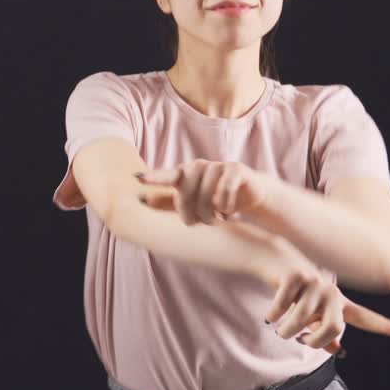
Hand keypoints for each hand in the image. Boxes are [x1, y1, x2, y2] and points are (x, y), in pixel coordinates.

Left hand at [136, 160, 269, 224]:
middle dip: (189, 211)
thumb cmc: (217, 199)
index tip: (137, 179)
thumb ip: (170, 202)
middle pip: (186, 190)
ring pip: (206, 192)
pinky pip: (226, 189)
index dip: (154, 178)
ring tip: (215, 220)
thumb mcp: (193, 202)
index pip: (167, 175)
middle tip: (197, 223)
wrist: (251, 193)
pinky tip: (229, 213)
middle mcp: (199, 166)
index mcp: (185, 173)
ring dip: (209, 211)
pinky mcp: (236, 169)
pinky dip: (226, 205)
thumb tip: (142, 202)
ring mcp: (217, 165)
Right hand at [266, 263, 389, 355]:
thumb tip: (338, 350)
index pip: (363, 316)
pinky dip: (274, 315)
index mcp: (336, 301)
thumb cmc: (292, 288)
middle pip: (334, 329)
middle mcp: (330, 291)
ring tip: (278, 327)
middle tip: (301, 341)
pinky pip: (283, 308)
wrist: (272, 256)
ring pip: (302, 321)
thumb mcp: (309, 312)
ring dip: (286, 330)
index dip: (382, 325)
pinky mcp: (296, 276)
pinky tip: (270, 315)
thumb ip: (324, 331)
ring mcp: (314, 283)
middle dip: (314, 342)